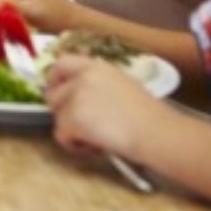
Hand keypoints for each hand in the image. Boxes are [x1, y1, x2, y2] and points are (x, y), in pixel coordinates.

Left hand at [47, 55, 161, 158]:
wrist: (157, 132)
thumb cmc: (148, 115)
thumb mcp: (121, 84)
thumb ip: (97, 83)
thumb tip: (79, 93)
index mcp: (95, 66)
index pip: (60, 64)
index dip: (54, 80)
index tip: (59, 95)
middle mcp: (82, 76)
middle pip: (53, 94)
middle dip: (62, 112)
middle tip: (80, 125)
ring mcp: (75, 96)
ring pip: (58, 117)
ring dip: (72, 131)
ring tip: (97, 137)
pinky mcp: (73, 118)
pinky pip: (61, 135)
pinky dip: (75, 146)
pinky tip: (95, 146)